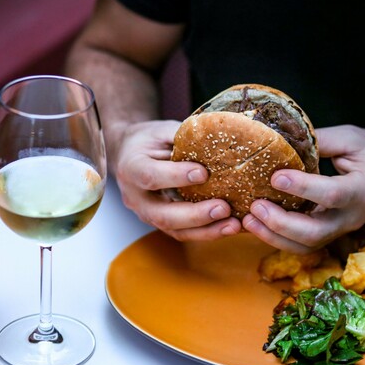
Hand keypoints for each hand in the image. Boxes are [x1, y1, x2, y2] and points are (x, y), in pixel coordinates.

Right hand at [113, 120, 241, 240]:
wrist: (131, 155)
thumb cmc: (150, 140)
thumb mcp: (162, 130)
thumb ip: (183, 136)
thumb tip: (219, 137)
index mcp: (131, 168)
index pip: (150, 176)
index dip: (176, 177)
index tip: (203, 173)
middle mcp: (136, 198)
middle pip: (163, 215)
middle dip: (195, 215)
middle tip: (224, 208)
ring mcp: (148, 215)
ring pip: (176, 230)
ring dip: (207, 230)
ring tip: (233, 225)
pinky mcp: (162, 224)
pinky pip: (185, 233)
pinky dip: (208, 232)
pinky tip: (229, 226)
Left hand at [242, 125, 364, 253]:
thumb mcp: (353, 138)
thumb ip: (321, 140)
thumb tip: (283, 139)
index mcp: (362, 189)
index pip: (332, 194)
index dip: (303, 188)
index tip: (276, 177)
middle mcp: (350, 217)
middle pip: (314, 233)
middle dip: (280, 224)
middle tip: (255, 206)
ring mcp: (338, 230)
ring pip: (305, 246)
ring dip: (273, 236)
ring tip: (248, 218)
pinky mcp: (326, 233)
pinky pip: (300, 244)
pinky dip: (275, 238)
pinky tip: (255, 223)